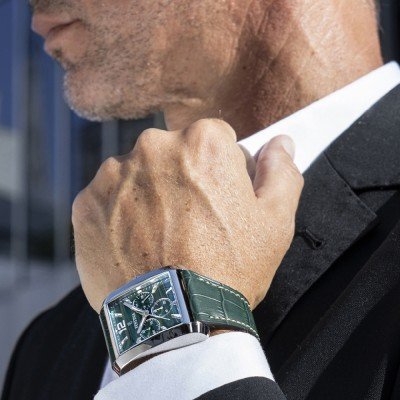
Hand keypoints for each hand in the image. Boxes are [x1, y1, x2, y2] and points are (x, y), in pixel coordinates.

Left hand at [72, 119, 302, 312]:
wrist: (173, 319)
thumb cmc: (229, 269)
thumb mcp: (274, 222)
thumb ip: (280, 172)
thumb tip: (281, 143)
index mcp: (202, 143)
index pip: (215, 141)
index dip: (221, 172)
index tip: (218, 201)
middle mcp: (154, 147)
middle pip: (174, 154)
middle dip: (184, 179)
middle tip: (191, 224)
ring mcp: (114, 174)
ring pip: (139, 175)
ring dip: (149, 196)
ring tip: (161, 237)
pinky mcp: (86, 202)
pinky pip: (108, 199)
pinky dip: (119, 215)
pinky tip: (135, 243)